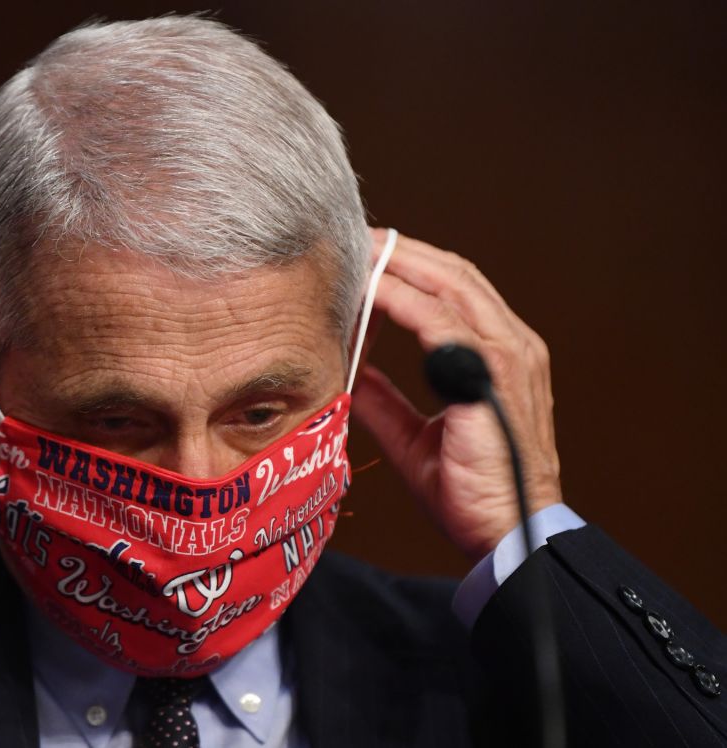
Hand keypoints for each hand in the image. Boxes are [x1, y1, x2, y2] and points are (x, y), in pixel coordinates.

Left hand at [351, 230, 562, 560]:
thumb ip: (383, 398)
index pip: (454, 291)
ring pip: (451, 286)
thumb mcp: (412, 434)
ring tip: (356, 252)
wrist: (504, 533)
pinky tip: (371, 290)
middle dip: (401, 252)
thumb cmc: (468, 489)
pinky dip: (404, 300)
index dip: (408, 268)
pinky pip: (443, 322)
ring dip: (400, 264)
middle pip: (454, 274)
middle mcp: (511, 344)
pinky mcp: (493, 376)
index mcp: (498, 355)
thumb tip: (347, 371)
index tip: (361, 258)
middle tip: (353, 238)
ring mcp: (509, 356)